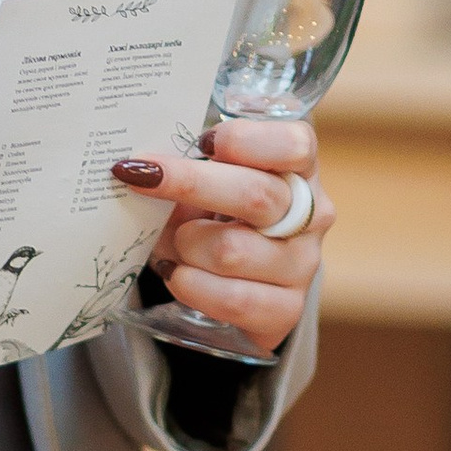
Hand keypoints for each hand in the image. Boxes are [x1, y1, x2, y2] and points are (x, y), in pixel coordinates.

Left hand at [115, 117, 330, 359]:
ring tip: (172, 242)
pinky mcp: (285, 309)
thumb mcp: (208, 177)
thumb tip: (143, 167)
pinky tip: (176, 273)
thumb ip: (190, 163)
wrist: (233, 277)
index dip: (245, 141)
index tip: (202, 142)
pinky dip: (190, 284)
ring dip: (185, 244)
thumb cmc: (215, 210)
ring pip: (232, 251)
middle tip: (140, 175)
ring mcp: (302, 265)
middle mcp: (310, 216)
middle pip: (256, 195)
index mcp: (298, 168)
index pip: (294, 145)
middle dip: (190, 183)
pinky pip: (232, 299)